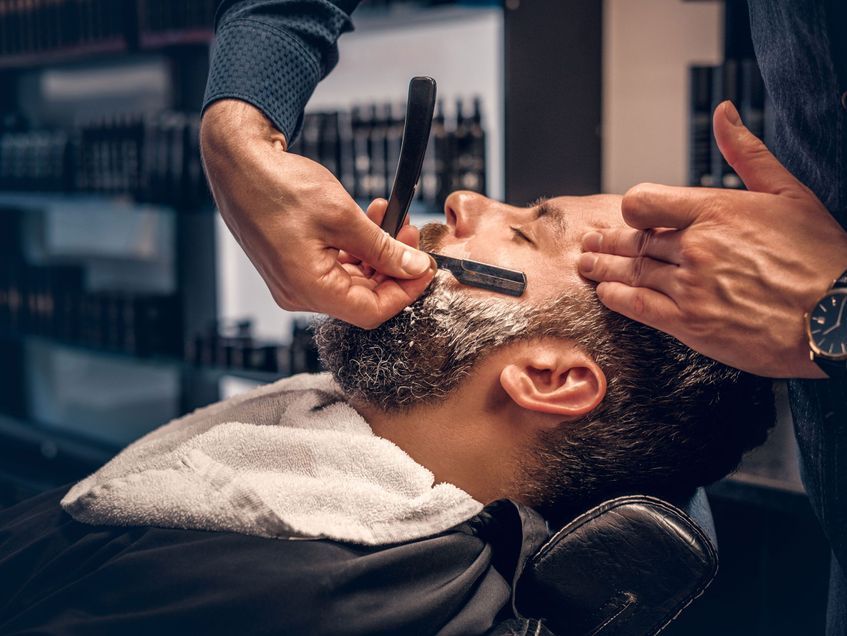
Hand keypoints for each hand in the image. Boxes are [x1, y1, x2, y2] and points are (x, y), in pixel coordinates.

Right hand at [200, 100, 435, 328]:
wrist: (238, 163)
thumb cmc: (280, 187)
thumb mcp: (343, 217)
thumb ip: (383, 248)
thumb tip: (414, 267)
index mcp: (309, 289)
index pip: (372, 311)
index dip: (406, 291)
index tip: (426, 267)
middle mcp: (298, 293)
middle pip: (363, 297)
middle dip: (393, 267)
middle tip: (410, 233)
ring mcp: (293, 281)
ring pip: (351, 281)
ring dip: (376, 254)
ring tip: (391, 218)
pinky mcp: (292, 265)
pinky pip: (334, 268)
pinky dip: (356, 249)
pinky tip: (368, 222)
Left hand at [578, 101, 846, 377]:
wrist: (840, 316)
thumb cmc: (821, 256)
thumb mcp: (789, 192)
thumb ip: (747, 153)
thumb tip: (723, 114)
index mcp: (715, 211)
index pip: (645, 202)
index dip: (633, 209)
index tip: (630, 216)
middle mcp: (695, 247)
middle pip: (635, 240)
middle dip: (609, 240)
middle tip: (592, 241)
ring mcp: (689, 286)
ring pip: (632, 271)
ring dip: (604, 266)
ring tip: (587, 263)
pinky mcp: (690, 324)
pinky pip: (639, 306)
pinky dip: (616, 297)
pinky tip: (605, 292)